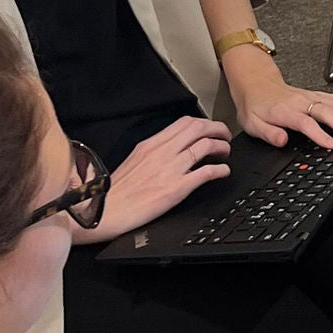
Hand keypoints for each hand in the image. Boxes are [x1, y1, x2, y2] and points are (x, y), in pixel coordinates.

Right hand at [84, 117, 232, 242]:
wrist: (107, 210)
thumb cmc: (118, 190)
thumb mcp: (135, 160)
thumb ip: (155, 151)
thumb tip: (175, 147)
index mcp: (151, 144)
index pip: (184, 122)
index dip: (204, 123)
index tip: (211, 129)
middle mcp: (162, 152)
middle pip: (199, 128)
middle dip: (218, 129)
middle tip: (225, 137)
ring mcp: (170, 169)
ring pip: (206, 145)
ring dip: (222, 147)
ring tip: (225, 154)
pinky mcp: (177, 188)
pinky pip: (206, 173)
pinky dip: (221, 170)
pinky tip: (224, 172)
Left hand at [227, 51, 332, 150]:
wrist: (257, 85)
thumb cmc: (256, 106)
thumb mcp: (252, 124)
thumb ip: (268, 133)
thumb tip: (282, 140)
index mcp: (286, 111)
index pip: (306, 123)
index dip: (320, 134)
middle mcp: (303, 102)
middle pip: (327, 112)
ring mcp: (314, 97)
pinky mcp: (320, 95)